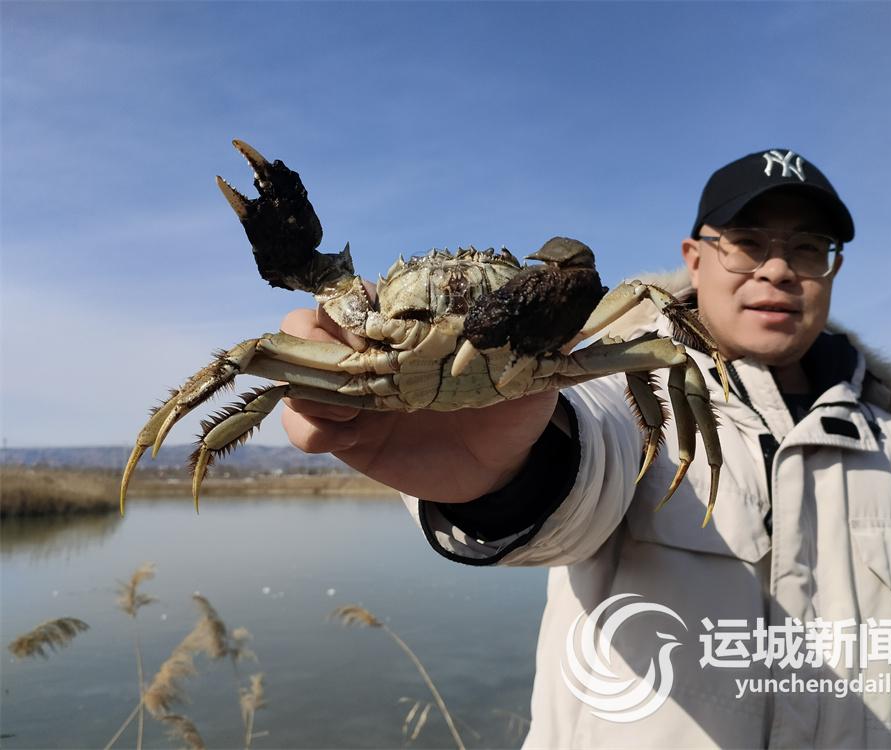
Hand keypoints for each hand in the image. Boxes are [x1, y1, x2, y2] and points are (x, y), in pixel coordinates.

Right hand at [279, 305, 558, 501]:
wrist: (503, 468)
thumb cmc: (513, 406)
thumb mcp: (529, 371)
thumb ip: (533, 339)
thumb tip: (564, 304)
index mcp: (409, 324)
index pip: (362, 293)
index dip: (357, 300)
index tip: (378, 321)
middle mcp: (372, 350)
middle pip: (311, 321)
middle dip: (317, 334)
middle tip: (355, 359)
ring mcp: (354, 392)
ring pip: (296, 368)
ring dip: (306, 379)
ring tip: (347, 404)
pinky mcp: (346, 436)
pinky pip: (303, 425)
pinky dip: (306, 424)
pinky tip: (338, 435)